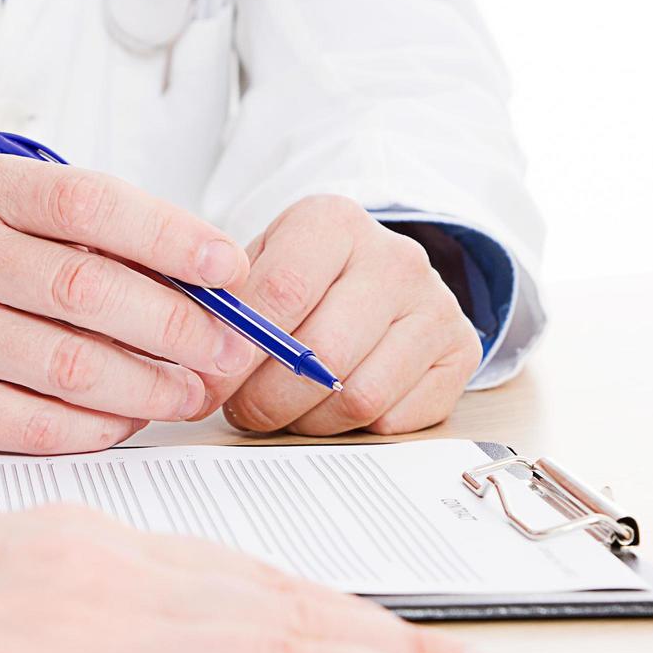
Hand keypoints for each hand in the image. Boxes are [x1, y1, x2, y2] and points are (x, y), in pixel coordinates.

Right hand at [0, 157, 257, 453]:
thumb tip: (222, 290)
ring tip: (190, 393)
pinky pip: (40, 423)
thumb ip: (122, 249)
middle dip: (176, 325)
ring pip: (70, 365)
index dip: (168, 236)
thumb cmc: (0, 278)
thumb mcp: (44, 234)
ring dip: (149, 385)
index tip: (229, 268)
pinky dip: (102, 426)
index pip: (87, 202)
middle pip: (86, 289)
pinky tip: (130, 418)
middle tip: (229, 350)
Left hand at [204, 196, 482, 435]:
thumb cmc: (303, 278)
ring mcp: (435, 305)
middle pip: (323, 353)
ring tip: (285, 410)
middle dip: (267, 398)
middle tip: (242, 411)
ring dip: (308, 420)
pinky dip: (354, 429)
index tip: (206, 386)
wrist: (381, 276)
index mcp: (334, 222)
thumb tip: (192, 364)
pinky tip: (331, 409)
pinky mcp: (461, 352)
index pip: (281, 293)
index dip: (236, 352)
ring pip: (359, 396)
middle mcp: (394, 258)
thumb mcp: (259, 268)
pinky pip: (396, 419)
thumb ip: (225, 307)